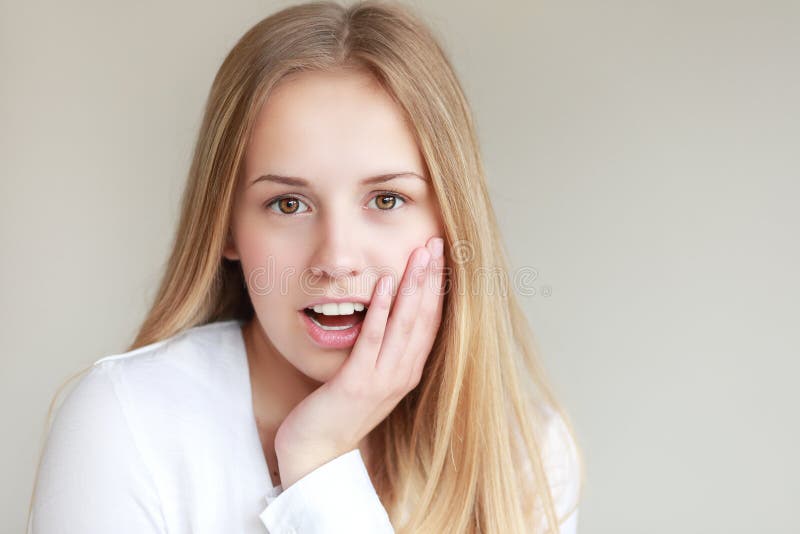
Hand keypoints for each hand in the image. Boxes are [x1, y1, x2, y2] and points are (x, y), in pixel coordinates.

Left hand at [274, 235, 445, 487]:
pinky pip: (372, 339)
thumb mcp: (368, 377)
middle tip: (436, 243)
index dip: (437, 287)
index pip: (431, 322)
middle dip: (431, 278)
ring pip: (405, 324)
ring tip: (419, 254)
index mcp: (408, 371)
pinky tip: (385, 282)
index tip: (440, 256)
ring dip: (413, 285)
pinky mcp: (357, 383)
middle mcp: (402, 374)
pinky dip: (382, 309)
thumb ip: (381, 349)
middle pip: (424, 317)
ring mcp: (382, 380)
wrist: (316, 453)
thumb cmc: (338, 411)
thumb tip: (386, 314)